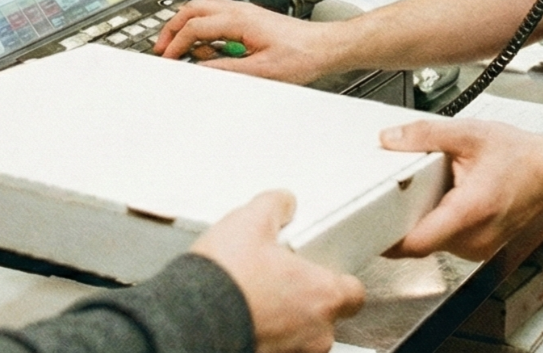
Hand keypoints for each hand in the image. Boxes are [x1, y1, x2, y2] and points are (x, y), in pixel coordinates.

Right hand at [154, 0, 337, 83]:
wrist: (325, 47)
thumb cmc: (301, 56)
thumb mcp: (261, 71)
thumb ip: (226, 70)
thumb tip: (198, 70)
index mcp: (239, 20)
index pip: (194, 27)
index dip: (176, 44)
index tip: (168, 60)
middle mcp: (240, 11)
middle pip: (193, 9)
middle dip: (173, 27)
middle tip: (163, 48)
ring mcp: (246, 12)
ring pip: (204, 8)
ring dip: (187, 24)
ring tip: (181, 47)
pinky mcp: (251, 18)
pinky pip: (218, 14)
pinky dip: (204, 26)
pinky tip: (208, 45)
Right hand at [190, 191, 364, 352]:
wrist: (188, 320)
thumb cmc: (226, 278)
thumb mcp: (250, 221)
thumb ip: (275, 206)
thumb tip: (283, 203)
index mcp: (322, 296)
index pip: (354, 293)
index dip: (339, 280)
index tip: (322, 271)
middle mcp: (313, 333)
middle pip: (325, 317)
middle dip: (305, 300)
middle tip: (279, 281)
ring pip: (299, 336)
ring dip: (283, 320)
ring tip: (255, 298)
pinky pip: (275, 348)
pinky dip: (263, 335)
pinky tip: (241, 316)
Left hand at [379, 119, 542, 260]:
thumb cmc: (520, 157)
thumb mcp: (469, 134)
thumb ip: (426, 135)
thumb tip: (390, 138)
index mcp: (470, 211)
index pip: (417, 242)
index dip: (389, 239)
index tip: (369, 227)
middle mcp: (475, 237)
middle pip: (421, 242)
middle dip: (404, 219)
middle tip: (396, 192)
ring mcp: (478, 248)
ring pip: (433, 243)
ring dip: (424, 221)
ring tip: (432, 191)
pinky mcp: (479, 249)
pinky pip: (447, 242)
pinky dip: (440, 224)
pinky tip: (448, 200)